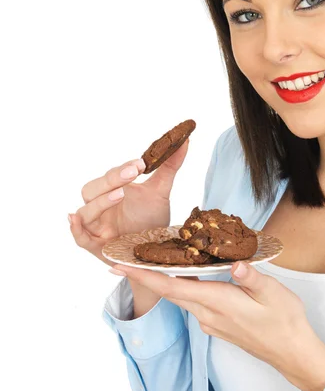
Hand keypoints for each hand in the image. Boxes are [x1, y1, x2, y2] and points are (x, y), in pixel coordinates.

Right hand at [69, 139, 189, 266]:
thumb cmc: (150, 219)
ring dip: (100, 202)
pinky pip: (80, 238)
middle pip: (92, 189)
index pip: (111, 175)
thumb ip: (169, 166)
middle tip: (132, 173)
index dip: (123, 169)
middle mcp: (101, 206)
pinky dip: (75, 229)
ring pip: (86, 212)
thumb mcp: (160, 191)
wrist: (154, 250)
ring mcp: (97, 226)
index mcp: (112, 190)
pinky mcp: (96, 246)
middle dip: (111, 180)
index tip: (141, 163)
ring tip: (120, 194)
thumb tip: (185, 140)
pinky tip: (74, 219)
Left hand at [111, 259, 324, 390]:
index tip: (119, 266)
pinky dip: (182, 288)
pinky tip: (186, 276)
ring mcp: (211, 321)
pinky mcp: (217, 324)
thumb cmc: (285, 321)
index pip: (172, 287)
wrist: (292, 352)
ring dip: (162, 281)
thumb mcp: (273, 294)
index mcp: (217, 302)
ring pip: (180, 298)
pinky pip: (192, 303)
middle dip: (144, 276)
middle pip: (169, 292)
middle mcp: (208, 314)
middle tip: (123, 261)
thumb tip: (234, 264)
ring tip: (151, 262)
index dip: (144, 275)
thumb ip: (251, 278)